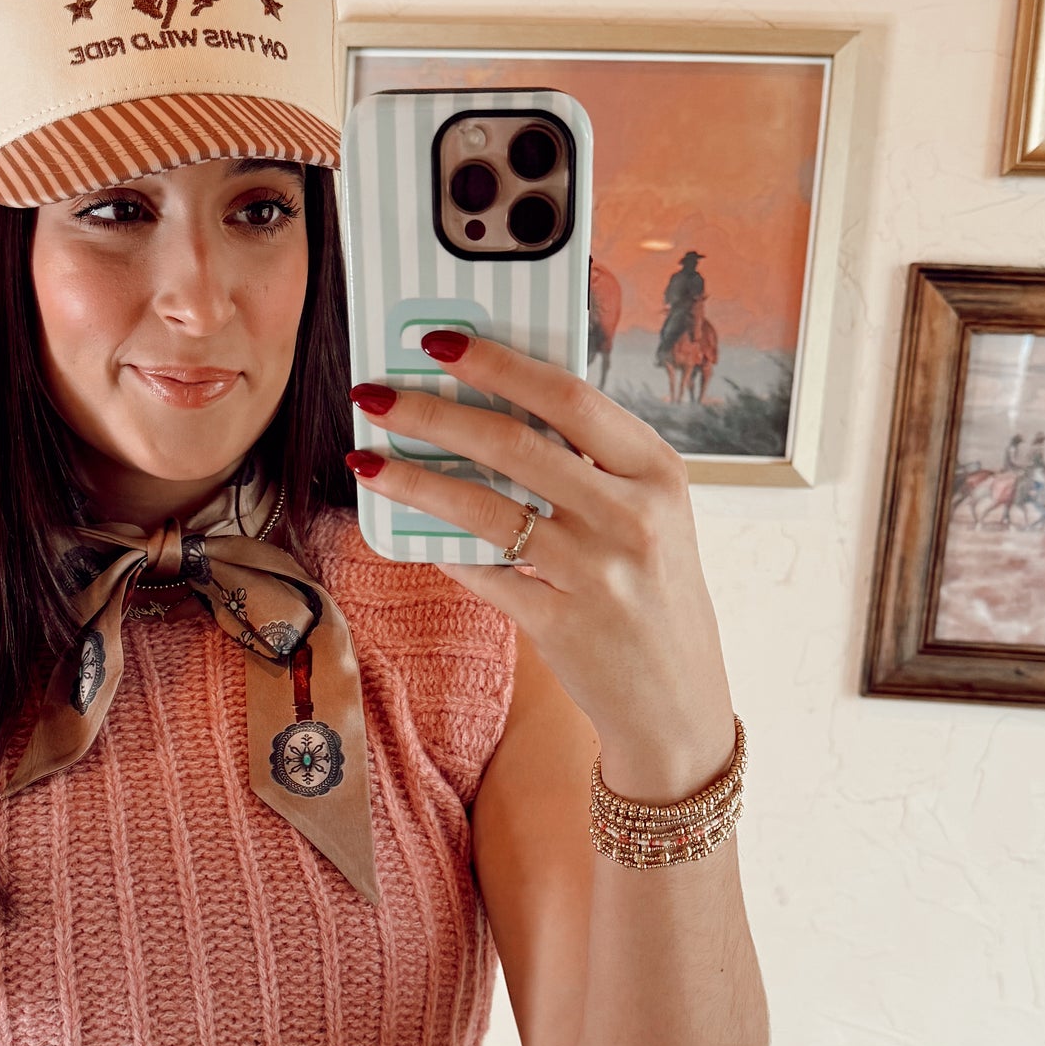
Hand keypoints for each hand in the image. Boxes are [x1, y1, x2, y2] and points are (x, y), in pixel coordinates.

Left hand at [348, 333, 735, 801]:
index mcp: (658, 471)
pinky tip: (403, 528)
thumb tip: (492, 408)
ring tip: (365, 458)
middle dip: (432, 412)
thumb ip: (591, 466)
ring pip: (485, 507)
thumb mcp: (649, 516)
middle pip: (514, 444)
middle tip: (374, 393)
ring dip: (413, 478)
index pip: (569, 396)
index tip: (439, 342)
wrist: (679, 703)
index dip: (497, 363)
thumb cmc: (654, 595)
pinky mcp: (562, 625)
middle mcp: (633, 516)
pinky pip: (481, 572)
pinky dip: (438, 546)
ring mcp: (598, 573)